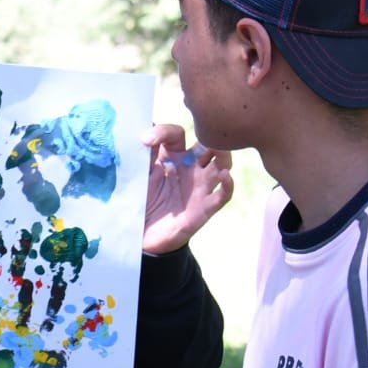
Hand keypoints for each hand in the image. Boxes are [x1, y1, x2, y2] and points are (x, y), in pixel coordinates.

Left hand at [142, 124, 231, 254]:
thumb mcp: (140, 176)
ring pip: (223, 164)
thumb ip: (142, 155)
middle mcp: (190, 167)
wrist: (143, 236)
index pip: (177, 134)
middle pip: (210, 143)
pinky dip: (228, 184)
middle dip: (210, 136)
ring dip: (224, 156)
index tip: (145, 141)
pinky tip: (224, 177)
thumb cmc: (143, 201)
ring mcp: (200, 186)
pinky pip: (224, 194)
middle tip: (202, 135)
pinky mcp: (205, 207)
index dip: (164, 132)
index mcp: (172, 157)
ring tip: (218, 154)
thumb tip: (142, 131)